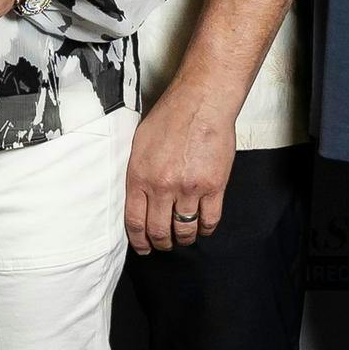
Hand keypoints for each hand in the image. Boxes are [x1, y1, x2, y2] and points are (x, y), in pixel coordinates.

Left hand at [125, 92, 239, 254]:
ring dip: (184, 239)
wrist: (202, 102)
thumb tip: (136, 197)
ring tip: (184, 238)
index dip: (138, 240)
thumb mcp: (140, 144)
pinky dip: (206, 229)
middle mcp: (162, 187)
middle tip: (163, 244)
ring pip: (185, 230)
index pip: (135, 221)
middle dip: (161, 243)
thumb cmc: (171, 116)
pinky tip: (203, 228)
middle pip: (159, 231)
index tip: (143, 247)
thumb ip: (137, 173)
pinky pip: (210, 220)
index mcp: (140, 176)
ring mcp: (189, 188)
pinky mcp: (213, 186)